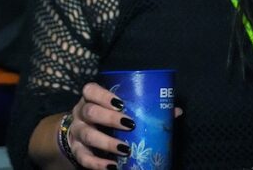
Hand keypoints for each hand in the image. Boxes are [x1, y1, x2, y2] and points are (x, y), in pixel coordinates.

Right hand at [62, 82, 182, 168]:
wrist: (80, 136)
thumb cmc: (106, 120)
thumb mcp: (118, 111)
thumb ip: (144, 109)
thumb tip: (176, 110)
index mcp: (91, 99)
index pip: (90, 90)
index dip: (103, 95)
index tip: (121, 103)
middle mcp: (81, 113)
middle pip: (90, 112)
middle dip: (109, 118)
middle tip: (129, 124)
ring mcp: (77, 132)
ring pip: (87, 134)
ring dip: (106, 142)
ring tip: (125, 149)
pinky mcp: (76, 151)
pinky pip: (83, 157)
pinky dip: (97, 164)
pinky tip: (112, 166)